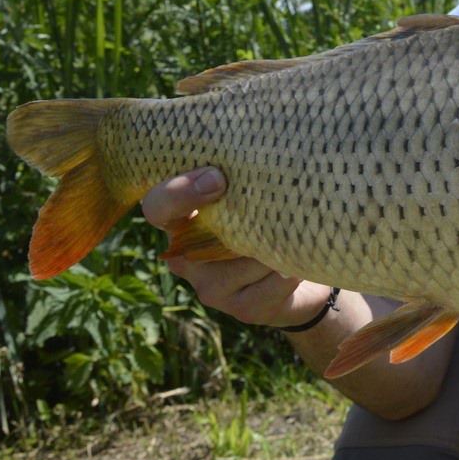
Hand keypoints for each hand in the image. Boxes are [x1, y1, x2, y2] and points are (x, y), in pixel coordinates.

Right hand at [142, 167, 331, 327]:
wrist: (301, 285)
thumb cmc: (271, 225)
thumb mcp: (252, 197)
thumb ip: (242, 179)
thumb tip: (259, 150)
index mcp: (182, 223)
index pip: (157, 207)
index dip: (178, 192)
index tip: (217, 178)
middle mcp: (187, 258)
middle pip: (199, 236)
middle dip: (239, 216)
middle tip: (270, 203)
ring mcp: (211, 287)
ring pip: (246, 255)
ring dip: (276, 241)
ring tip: (294, 232)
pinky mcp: (241, 309)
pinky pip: (273, 281)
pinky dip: (292, 268)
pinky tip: (299, 263)